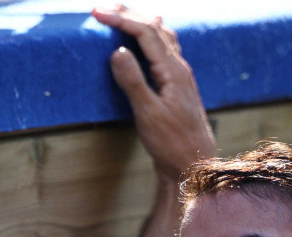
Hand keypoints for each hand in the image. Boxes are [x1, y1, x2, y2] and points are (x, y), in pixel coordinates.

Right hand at [92, 5, 217, 181]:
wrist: (194, 165)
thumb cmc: (172, 143)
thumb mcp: (148, 114)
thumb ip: (133, 81)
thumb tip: (118, 51)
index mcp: (173, 70)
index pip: (146, 32)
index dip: (121, 19)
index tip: (97, 14)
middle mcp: (179, 68)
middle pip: (155, 27)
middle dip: (128, 14)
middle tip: (101, 8)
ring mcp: (180, 75)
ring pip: (161, 36)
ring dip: (139, 22)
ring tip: (119, 16)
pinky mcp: (176, 85)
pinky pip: (164, 49)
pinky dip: (149, 37)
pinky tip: (141, 42)